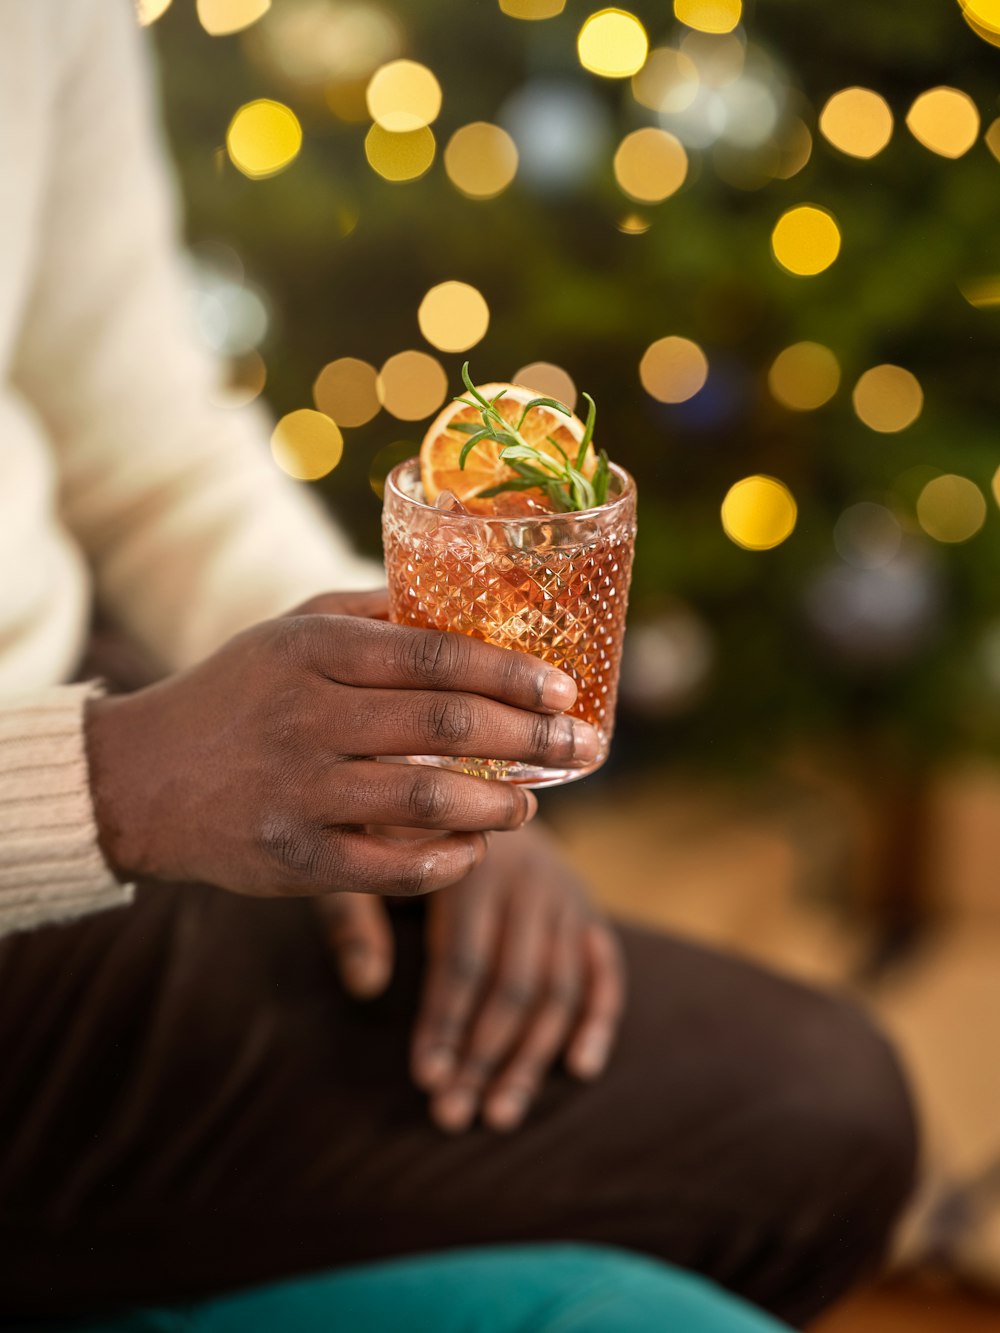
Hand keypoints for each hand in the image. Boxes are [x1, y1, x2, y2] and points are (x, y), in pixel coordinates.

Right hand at [85, 591, 597, 898]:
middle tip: (583, 748)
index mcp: (313, 649)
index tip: (565, 688)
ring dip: (499, 804)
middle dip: (533, 737)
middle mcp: (306, 715)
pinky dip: (448, 863)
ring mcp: (298, 791)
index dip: (512, 672)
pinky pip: (392, 869)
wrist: (138, 779)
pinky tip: (474, 850)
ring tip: (533, 805)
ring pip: (428, 798)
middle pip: (446, 722)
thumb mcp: (290, 631)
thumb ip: (373, 613)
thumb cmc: (235, 694)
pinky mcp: (293, 859)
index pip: (436, 654)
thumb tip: (467, 604)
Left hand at [319, 823, 624, 1131]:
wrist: (466, 783)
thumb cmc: (394, 835)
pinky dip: (599, 1020)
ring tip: (497, 1115)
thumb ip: (353, 915)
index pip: (465, 959)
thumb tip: (364, 987)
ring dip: (531, 1059)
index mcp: (472, 861)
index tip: (425, 1079)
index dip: (446, 1022)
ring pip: (559, 989)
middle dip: (483, 1057)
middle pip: (515, 985)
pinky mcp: (587, 908)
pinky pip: (605, 970)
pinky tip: (579, 1069)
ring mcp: (567, 892)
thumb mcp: (358, 858)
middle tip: (450, 1116)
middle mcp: (531, 876)